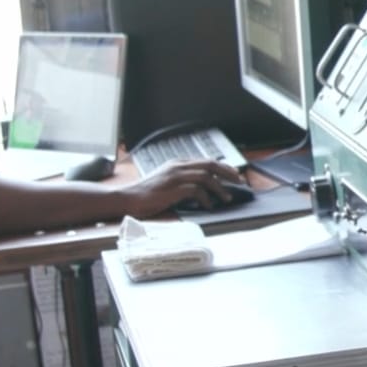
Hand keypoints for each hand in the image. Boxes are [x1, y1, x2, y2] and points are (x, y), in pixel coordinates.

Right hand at [117, 160, 246, 216]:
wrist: (127, 199)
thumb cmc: (147, 194)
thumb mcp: (167, 182)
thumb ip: (183, 180)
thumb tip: (204, 187)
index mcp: (177, 163)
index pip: (206, 161)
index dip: (223, 167)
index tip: (234, 175)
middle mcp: (178, 167)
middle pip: (210, 165)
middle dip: (228, 173)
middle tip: (240, 182)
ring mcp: (175, 176)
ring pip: (206, 176)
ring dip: (220, 187)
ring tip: (228, 198)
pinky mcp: (173, 189)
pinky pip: (196, 190)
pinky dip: (206, 198)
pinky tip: (210, 205)